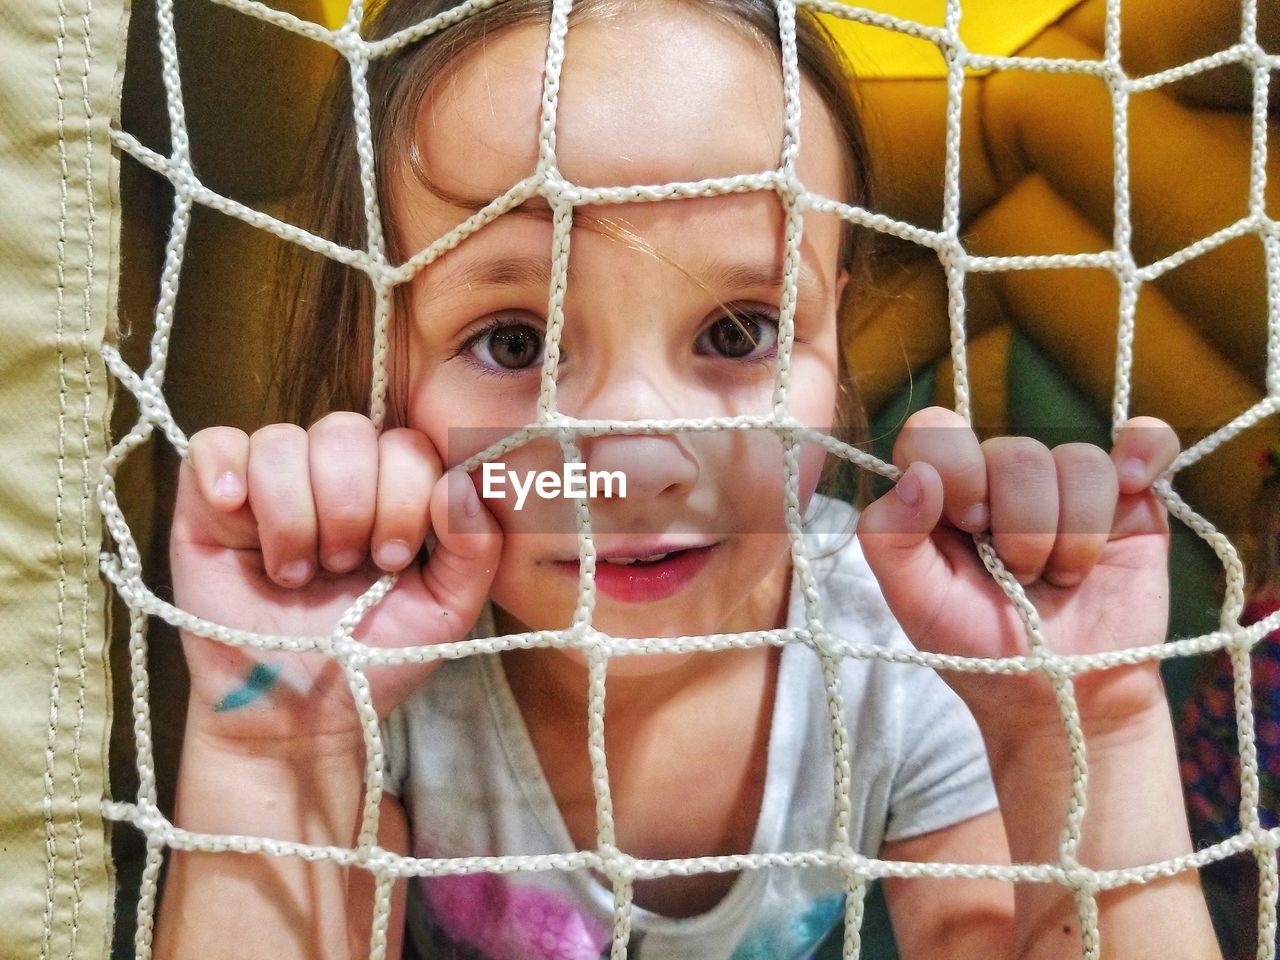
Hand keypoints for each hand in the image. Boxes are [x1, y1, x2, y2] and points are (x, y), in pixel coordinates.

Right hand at [170, 412, 501, 757]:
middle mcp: (332, 474)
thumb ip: (475, 547)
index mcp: (391, 487)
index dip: (403, 496)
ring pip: (282, 441)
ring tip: (293, 574)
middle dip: (349, 508)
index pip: (406, 444)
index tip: (392, 560)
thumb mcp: (446, 610)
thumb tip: (460, 483)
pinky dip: (224, 470)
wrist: (299, 716)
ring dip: (292, 515)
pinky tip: (235, 511)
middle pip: (344, 432)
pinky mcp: (208, 503)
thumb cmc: (374, 656)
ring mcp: (269, 484)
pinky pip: (214, 445)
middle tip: (341, 568)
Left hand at [857, 407, 1179, 745]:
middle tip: (1019, 576)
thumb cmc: (979, 650)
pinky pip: (1145, 440)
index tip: (969, 524)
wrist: (1061, 700)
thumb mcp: (914, 602)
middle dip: (1021, 529)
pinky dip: (1144, 452)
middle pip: (1016, 452)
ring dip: (1073, 536)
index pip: (938, 430)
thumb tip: (917, 474)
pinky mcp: (1130, 499)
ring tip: (1061, 578)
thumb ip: (888, 537)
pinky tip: (1132, 486)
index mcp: (943, 489)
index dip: (957, 468)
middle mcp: (1001, 477)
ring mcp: (1067, 485)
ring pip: (1078, 460)